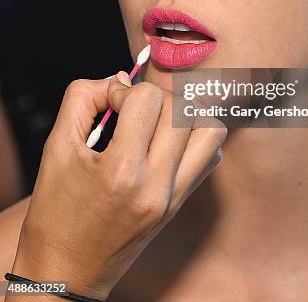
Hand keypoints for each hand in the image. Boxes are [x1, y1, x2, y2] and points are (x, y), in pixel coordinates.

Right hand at [8, 73, 226, 299]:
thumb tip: (119, 78)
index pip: (148, 98)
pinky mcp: (179, 205)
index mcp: (122, 171)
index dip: (124, 89)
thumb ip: (82, 99)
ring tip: (156, 122)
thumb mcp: (56, 147)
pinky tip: (166, 143)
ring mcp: (173, 198)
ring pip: (210, 130)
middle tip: (130, 111)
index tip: (108, 103)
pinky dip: (194, 139)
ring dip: (185, 115)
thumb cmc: (55, 211)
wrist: (65, 272)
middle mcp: (156, 185)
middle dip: (154, 98)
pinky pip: (210, 157)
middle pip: (181, 108)